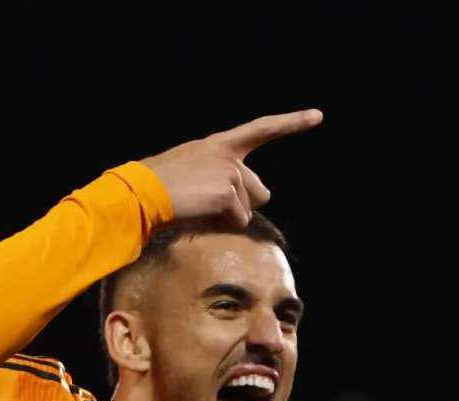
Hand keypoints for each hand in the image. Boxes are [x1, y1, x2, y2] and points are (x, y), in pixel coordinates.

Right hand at [142, 109, 322, 226]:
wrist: (140, 192)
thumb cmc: (155, 188)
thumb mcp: (188, 172)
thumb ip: (216, 180)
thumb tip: (236, 209)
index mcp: (216, 145)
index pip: (260, 130)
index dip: (290, 122)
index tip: (317, 116)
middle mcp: (228, 156)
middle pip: (261, 192)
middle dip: (243, 208)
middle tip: (209, 208)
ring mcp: (230, 172)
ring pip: (247, 211)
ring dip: (225, 219)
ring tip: (195, 210)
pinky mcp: (228, 192)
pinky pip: (236, 221)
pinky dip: (219, 226)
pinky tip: (198, 216)